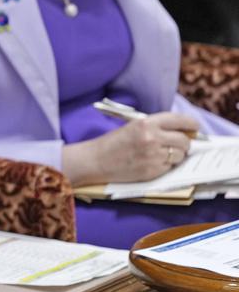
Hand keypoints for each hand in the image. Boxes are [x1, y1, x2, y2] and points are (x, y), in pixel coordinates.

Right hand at [62, 112, 198, 185]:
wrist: (96, 160)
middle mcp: (152, 138)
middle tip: (177, 145)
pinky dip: (166, 166)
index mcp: (146, 123)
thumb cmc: (113, 143)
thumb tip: (184, 132)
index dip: (191, 124)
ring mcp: (153, 155)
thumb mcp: (133, 127)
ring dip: (175, 156)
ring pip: (180, 155)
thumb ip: (157, 127)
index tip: (195, 128)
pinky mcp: (152, 171)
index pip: (179, 120)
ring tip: (159, 155)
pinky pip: (170, 167)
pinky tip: (152, 163)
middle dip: (183, 143)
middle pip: (184, 140)